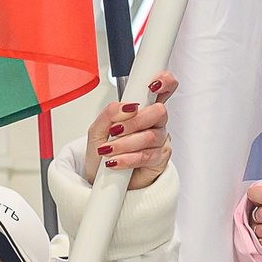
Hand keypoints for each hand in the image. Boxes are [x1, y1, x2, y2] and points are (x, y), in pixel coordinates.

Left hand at [84, 73, 176, 190]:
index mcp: (143, 109)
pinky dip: (128, 159)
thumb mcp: (97, 130)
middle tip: (117, 130)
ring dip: (125, 144)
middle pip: (160, 111)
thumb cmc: (102, 153)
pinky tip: (116, 162)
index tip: (153, 84)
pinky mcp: (160, 160)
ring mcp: (160, 140)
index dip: (165, 81)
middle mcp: (155, 122)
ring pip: (150, 136)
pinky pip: (147, 156)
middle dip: (135, 121)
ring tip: (109, 150)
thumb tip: (125, 106)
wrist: (101, 180)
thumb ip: (109, 113)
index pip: (163, 88)